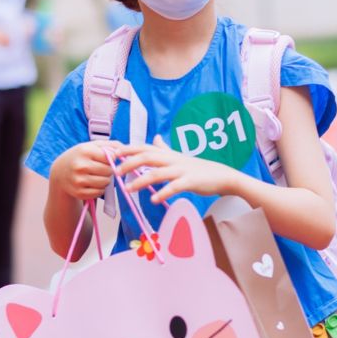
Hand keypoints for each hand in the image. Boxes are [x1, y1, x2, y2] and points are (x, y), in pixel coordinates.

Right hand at [53, 141, 124, 200]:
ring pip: (105, 182)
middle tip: (101, 168)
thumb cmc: (80, 156)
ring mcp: (79, 180)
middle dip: (109, 170)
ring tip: (97, 175)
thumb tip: (125, 149)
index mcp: (85, 151)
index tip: (106, 159)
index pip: (110, 157)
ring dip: (105, 180)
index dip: (111, 159)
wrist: (60, 172)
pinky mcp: (79, 193)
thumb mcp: (92, 146)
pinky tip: (93, 183)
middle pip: (109, 171)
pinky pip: (99, 192)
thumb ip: (110, 145)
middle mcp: (80, 166)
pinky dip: (99, 188)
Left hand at [116, 136, 235, 203]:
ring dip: (141, 181)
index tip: (114, 153)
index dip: (129, 149)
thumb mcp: (179, 156)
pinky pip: (174, 187)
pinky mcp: (190, 182)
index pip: (145, 147)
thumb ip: (165, 148)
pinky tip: (153, 200)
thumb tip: (156, 137)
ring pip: (158, 173)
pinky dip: (163, 193)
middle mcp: (173, 159)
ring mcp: (182, 170)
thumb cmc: (199, 168)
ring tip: (128, 189)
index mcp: (169, 154)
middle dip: (130, 163)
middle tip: (116, 172)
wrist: (222, 176)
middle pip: (148, 156)